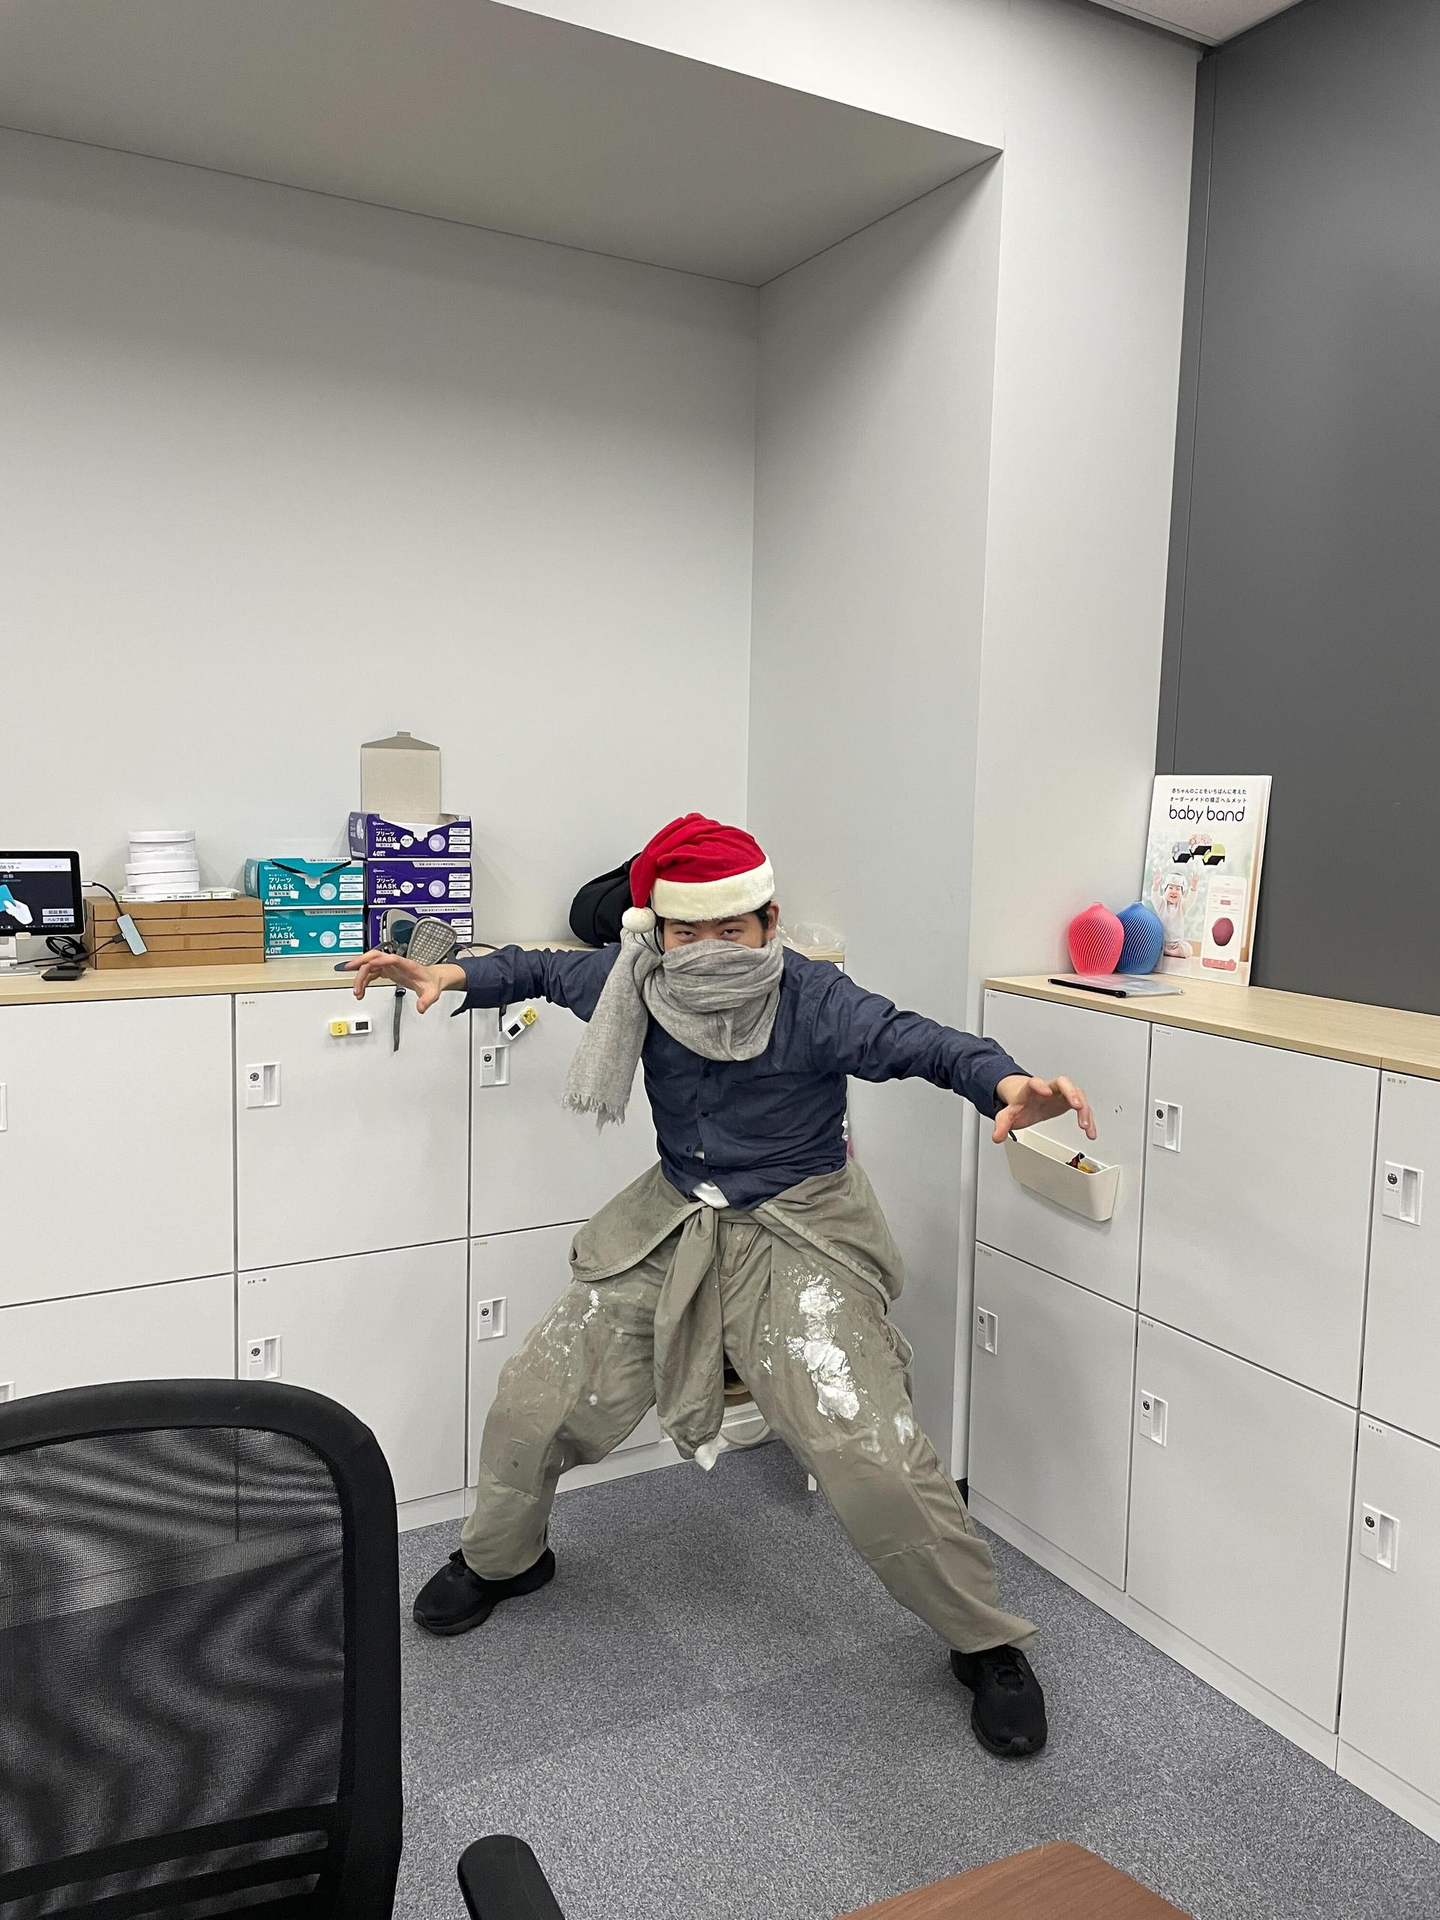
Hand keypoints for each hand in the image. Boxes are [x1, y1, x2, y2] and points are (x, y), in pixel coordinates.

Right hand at [342, 949, 461, 1012]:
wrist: (432, 978)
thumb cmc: (431, 982)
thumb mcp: (432, 993)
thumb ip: (427, 1001)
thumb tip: (421, 1008)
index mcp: (407, 965)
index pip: (392, 959)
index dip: (381, 960)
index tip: (370, 965)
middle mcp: (396, 963)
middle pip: (375, 957)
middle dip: (361, 961)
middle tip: (349, 968)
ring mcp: (390, 966)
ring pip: (370, 965)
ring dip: (361, 976)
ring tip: (356, 992)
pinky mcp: (387, 971)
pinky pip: (371, 973)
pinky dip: (364, 981)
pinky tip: (361, 991)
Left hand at [992, 1074, 1095, 1143]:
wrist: (1027, 1100)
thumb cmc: (1021, 1104)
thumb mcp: (1009, 1115)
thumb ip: (1002, 1124)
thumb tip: (997, 1137)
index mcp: (1031, 1090)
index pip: (1035, 1082)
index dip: (1040, 1085)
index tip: (1046, 1091)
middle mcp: (1048, 1088)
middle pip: (1062, 1082)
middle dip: (1071, 1092)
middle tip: (1077, 1105)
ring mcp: (1061, 1093)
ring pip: (1077, 1093)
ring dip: (1083, 1109)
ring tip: (1084, 1126)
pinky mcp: (1069, 1101)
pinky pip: (1083, 1107)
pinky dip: (1089, 1119)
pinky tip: (1090, 1133)